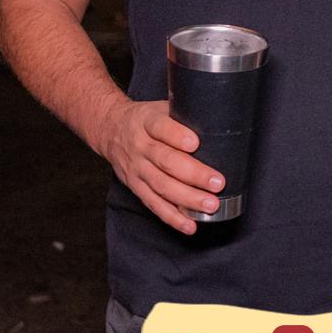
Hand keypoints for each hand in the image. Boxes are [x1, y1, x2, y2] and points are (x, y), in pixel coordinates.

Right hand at [98, 99, 225, 234]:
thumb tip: (220, 119)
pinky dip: (172, 217)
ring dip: (187, 199)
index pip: (160, 127)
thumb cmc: (147, 119)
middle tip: (217, 183)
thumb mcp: (161, 107)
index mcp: (146, 121)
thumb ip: (184, 114)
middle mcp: (140, 146)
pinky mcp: (135, 187)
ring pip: (161, 186)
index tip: (195, 143)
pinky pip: (154, 204)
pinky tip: (190, 225)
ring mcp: (136, 169)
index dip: (177, 136)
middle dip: (193, 174)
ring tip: (210, 205)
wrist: (111, 130)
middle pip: (165, 161)